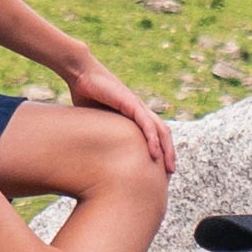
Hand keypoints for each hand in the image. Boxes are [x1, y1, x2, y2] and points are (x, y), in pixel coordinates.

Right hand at [67, 56, 176, 170]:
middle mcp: (141, 111)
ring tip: (169, 169)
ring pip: (160, 131)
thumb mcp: (97, 122)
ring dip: (167, 150)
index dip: (161, 153)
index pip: (155, 136)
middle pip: (163, 135)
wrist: (81, 75)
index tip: (161, 173)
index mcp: (135, 115)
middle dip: (169, 155)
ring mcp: (138, 106)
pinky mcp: (131, 103)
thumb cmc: (86, 97)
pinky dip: (152, 139)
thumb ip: (102, 136)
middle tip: (170, 176)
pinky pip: (146, 123)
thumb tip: (94, 158)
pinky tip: (155, 153)